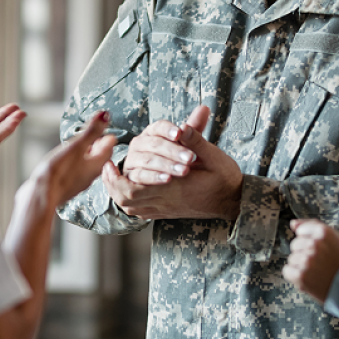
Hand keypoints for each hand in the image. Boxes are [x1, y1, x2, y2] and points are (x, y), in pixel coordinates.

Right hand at [27, 110, 115, 208]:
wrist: (40, 196)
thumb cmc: (58, 172)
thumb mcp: (76, 146)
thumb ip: (91, 131)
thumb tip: (106, 115)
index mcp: (97, 164)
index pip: (109, 146)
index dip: (105, 133)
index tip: (100, 123)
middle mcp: (91, 174)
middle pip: (99, 155)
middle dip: (97, 143)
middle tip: (93, 132)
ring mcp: (79, 181)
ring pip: (87, 163)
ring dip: (85, 151)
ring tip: (79, 142)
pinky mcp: (67, 184)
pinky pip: (75, 169)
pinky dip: (74, 160)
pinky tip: (65, 157)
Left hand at [103, 105, 243, 219]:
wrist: (233, 200)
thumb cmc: (224, 177)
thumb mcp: (214, 155)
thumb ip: (197, 139)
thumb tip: (182, 126)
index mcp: (175, 186)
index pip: (135, 188)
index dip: (116, 178)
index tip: (109, 163)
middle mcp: (166, 200)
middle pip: (126, 199)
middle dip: (111, 184)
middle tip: (105, 167)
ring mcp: (165, 208)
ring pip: (130, 207)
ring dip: (117, 192)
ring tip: (112, 176)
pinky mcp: (166, 212)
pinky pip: (139, 212)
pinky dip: (128, 201)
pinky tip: (127, 187)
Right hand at [120, 115, 199, 185]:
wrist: (170, 184)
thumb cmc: (178, 160)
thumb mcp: (188, 144)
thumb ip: (194, 128)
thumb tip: (205, 108)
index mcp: (152, 132)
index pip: (158, 127)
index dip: (168, 130)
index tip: (180, 133)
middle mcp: (139, 144)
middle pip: (154, 144)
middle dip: (173, 151)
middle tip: (191, 158)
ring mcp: (132, 160)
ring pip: (147, 160)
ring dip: (166, 165)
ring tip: (184, 170)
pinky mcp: (130, 176)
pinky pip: (140, 176)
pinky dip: (153, 177)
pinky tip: (168, 179)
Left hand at [284, 219, 338, 303]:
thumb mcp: (333, 237)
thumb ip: (312, 226)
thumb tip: (293, 224)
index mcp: (323, 232)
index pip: (301, 230)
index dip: (309, 240)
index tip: (319, 249)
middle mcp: (314, 244)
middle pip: (294, 244)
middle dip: (303, 252)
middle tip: (318, 261)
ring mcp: (307, 260)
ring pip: (291, 258)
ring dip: (300, 265)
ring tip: (315, 271)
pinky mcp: (301, 275)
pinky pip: (287, 270)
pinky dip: (295, 275)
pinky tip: (308, 277)